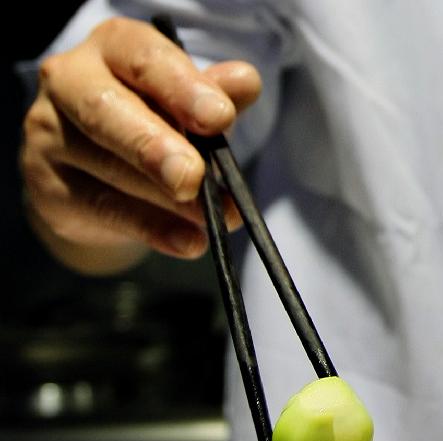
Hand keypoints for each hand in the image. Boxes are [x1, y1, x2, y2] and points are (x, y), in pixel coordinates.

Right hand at [20, 16, 261, 272]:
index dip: (182, 87)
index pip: (143, 57)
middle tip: (193, 176)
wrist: (95, 177)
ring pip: (108, 169)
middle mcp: (69, 82)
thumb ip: (214, 97)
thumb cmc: (150, 125)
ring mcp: (52, 137)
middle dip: (154, 146)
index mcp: (112, 49)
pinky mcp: (51, 189)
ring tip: (210, 219)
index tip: (220, 118)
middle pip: (106, 110)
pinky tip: (188, 241)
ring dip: (166, 201)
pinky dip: (153, 230)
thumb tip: (244, 82)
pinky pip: (105, 212)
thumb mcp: (186, 107)